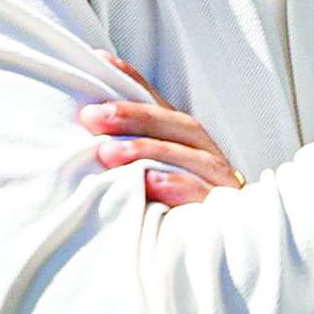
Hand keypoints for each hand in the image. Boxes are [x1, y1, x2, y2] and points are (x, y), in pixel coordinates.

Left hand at [79, 54, 239, 208]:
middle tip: (92, 116)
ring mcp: (218, 179)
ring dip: (148, 150)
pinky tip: (148, 184)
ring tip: (108, 153)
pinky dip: (176, 186)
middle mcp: (205, 152)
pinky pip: (202, 193)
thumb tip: (89, 107)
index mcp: (187, 139)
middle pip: (176, 125)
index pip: (159, 103)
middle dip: (134, 117)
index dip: (133, 81)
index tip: (100, 63)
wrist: (225, 250)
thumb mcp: (149, 171)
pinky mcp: (222, 209)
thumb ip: (125, 143)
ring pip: (189, 156)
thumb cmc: (175, 204)